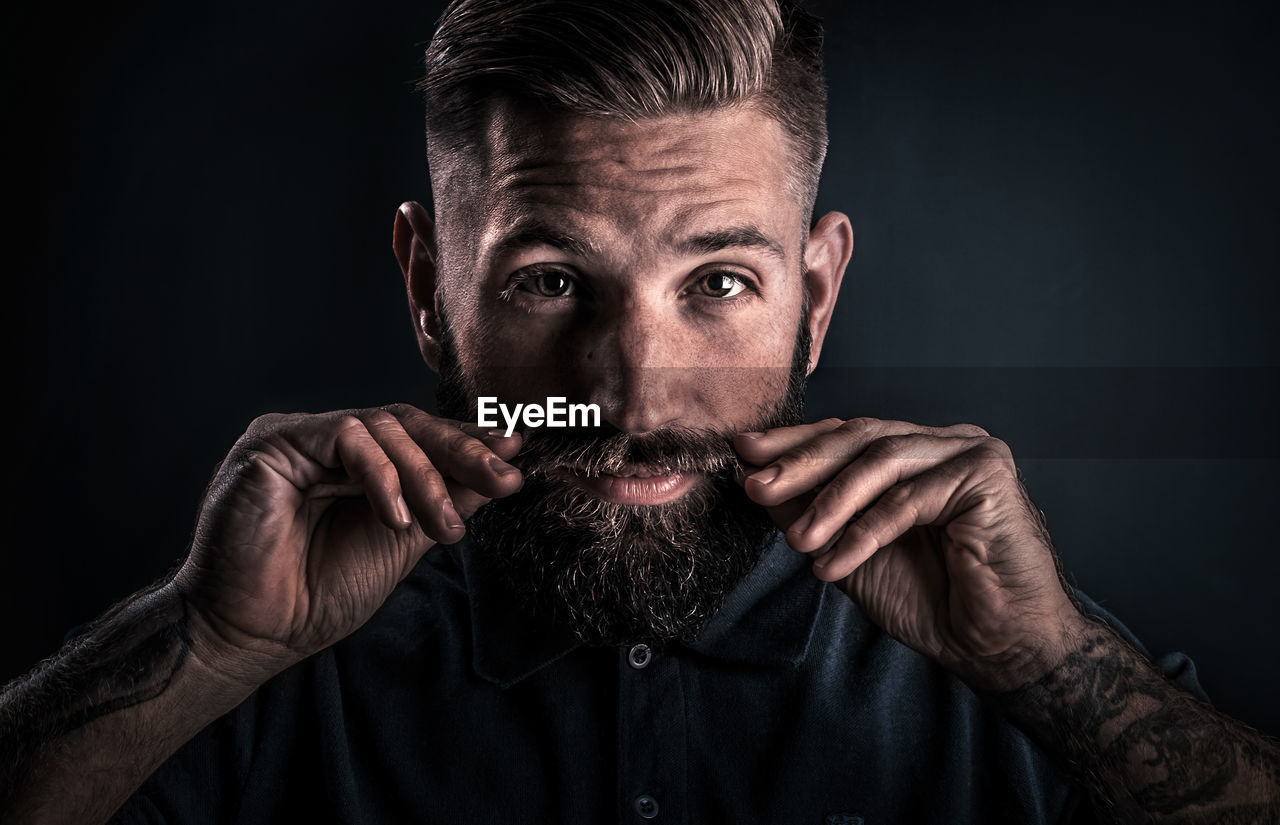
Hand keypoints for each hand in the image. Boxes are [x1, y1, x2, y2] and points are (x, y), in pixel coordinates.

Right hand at [174, 405, 523, 680]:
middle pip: (409, 425)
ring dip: (425, 476)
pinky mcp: (273, 443)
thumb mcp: (402, 542)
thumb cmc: (318, 594)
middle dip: (463, 452)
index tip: (516, 457)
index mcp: (357, 463)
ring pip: (384, 428)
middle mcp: (329, 442)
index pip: (421, 440)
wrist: (257, 633)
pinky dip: (381, 475)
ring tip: (444, 528)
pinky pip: (346, 438)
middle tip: (504, 478)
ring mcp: (301, 438)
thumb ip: (445, 500)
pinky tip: (397, 517)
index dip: (469, 445)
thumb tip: (505, 467)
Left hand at [735, 417, 1082, 689]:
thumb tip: (754, 475)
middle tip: (755, 486)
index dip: (794, 443)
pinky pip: (909, 499)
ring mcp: (970, 452)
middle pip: (860, 438)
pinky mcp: (987, 474)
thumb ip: (809, 510)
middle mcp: (944, 443)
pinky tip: (833, 564)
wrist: (995, 648)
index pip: (846, 435)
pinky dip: (865, 532)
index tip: (743, 452)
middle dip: (801, 464)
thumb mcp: (848, 550)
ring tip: (798, 543)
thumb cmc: (929, 601)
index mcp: (916, 451)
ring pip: (881, 461)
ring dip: (830, 502)